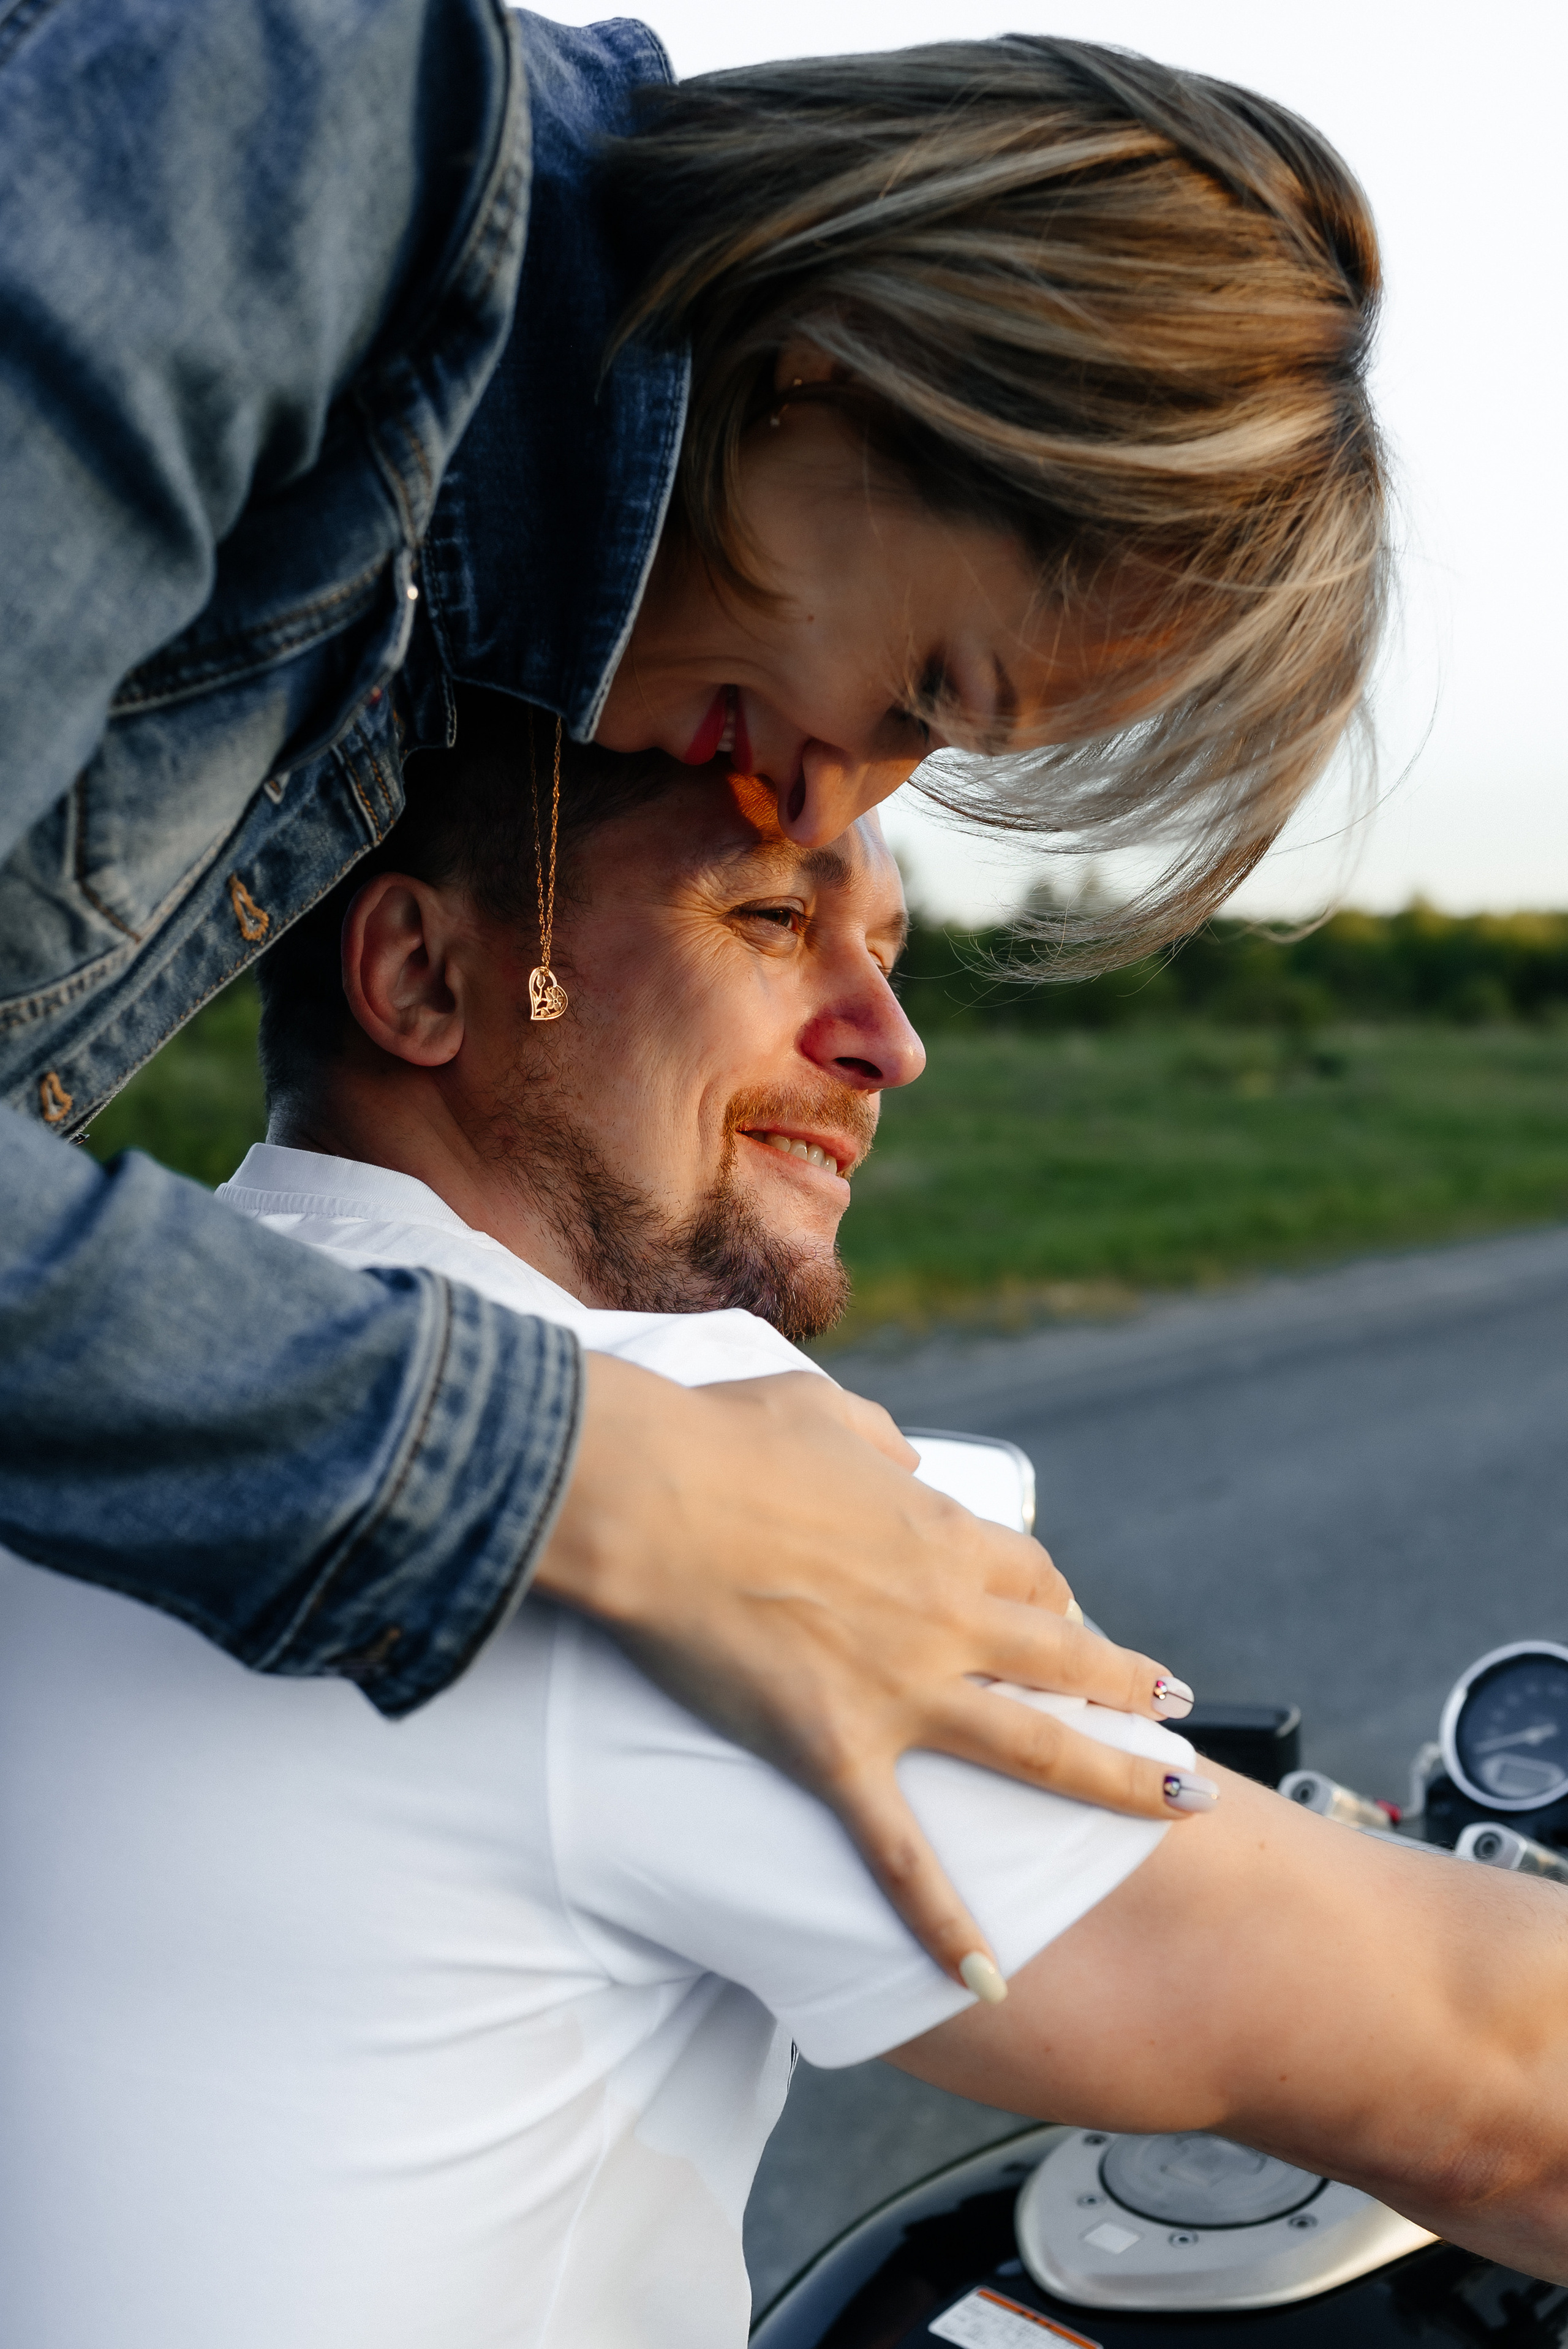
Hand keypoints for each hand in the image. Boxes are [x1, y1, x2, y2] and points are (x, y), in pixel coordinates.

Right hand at [533, 1360, 1201, 1992]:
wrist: (652, 1494)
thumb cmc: (722, 1439)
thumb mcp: (822, 1411)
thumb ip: (877, 1437)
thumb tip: (904, 1452)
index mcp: (940, 1532)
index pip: (1030, 1575)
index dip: (1058, 1602)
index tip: (1068, 1621)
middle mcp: (946, 1615)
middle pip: (1069, 1658)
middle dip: (1132, 1687)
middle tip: (1177, 1710)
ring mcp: (901, 1690)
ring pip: (1037, 1748)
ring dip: (1118, 1779)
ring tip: (1182, 1804)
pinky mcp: (837, 1751)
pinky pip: (901, 1856)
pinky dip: (945, 1922)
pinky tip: (987, 1977)